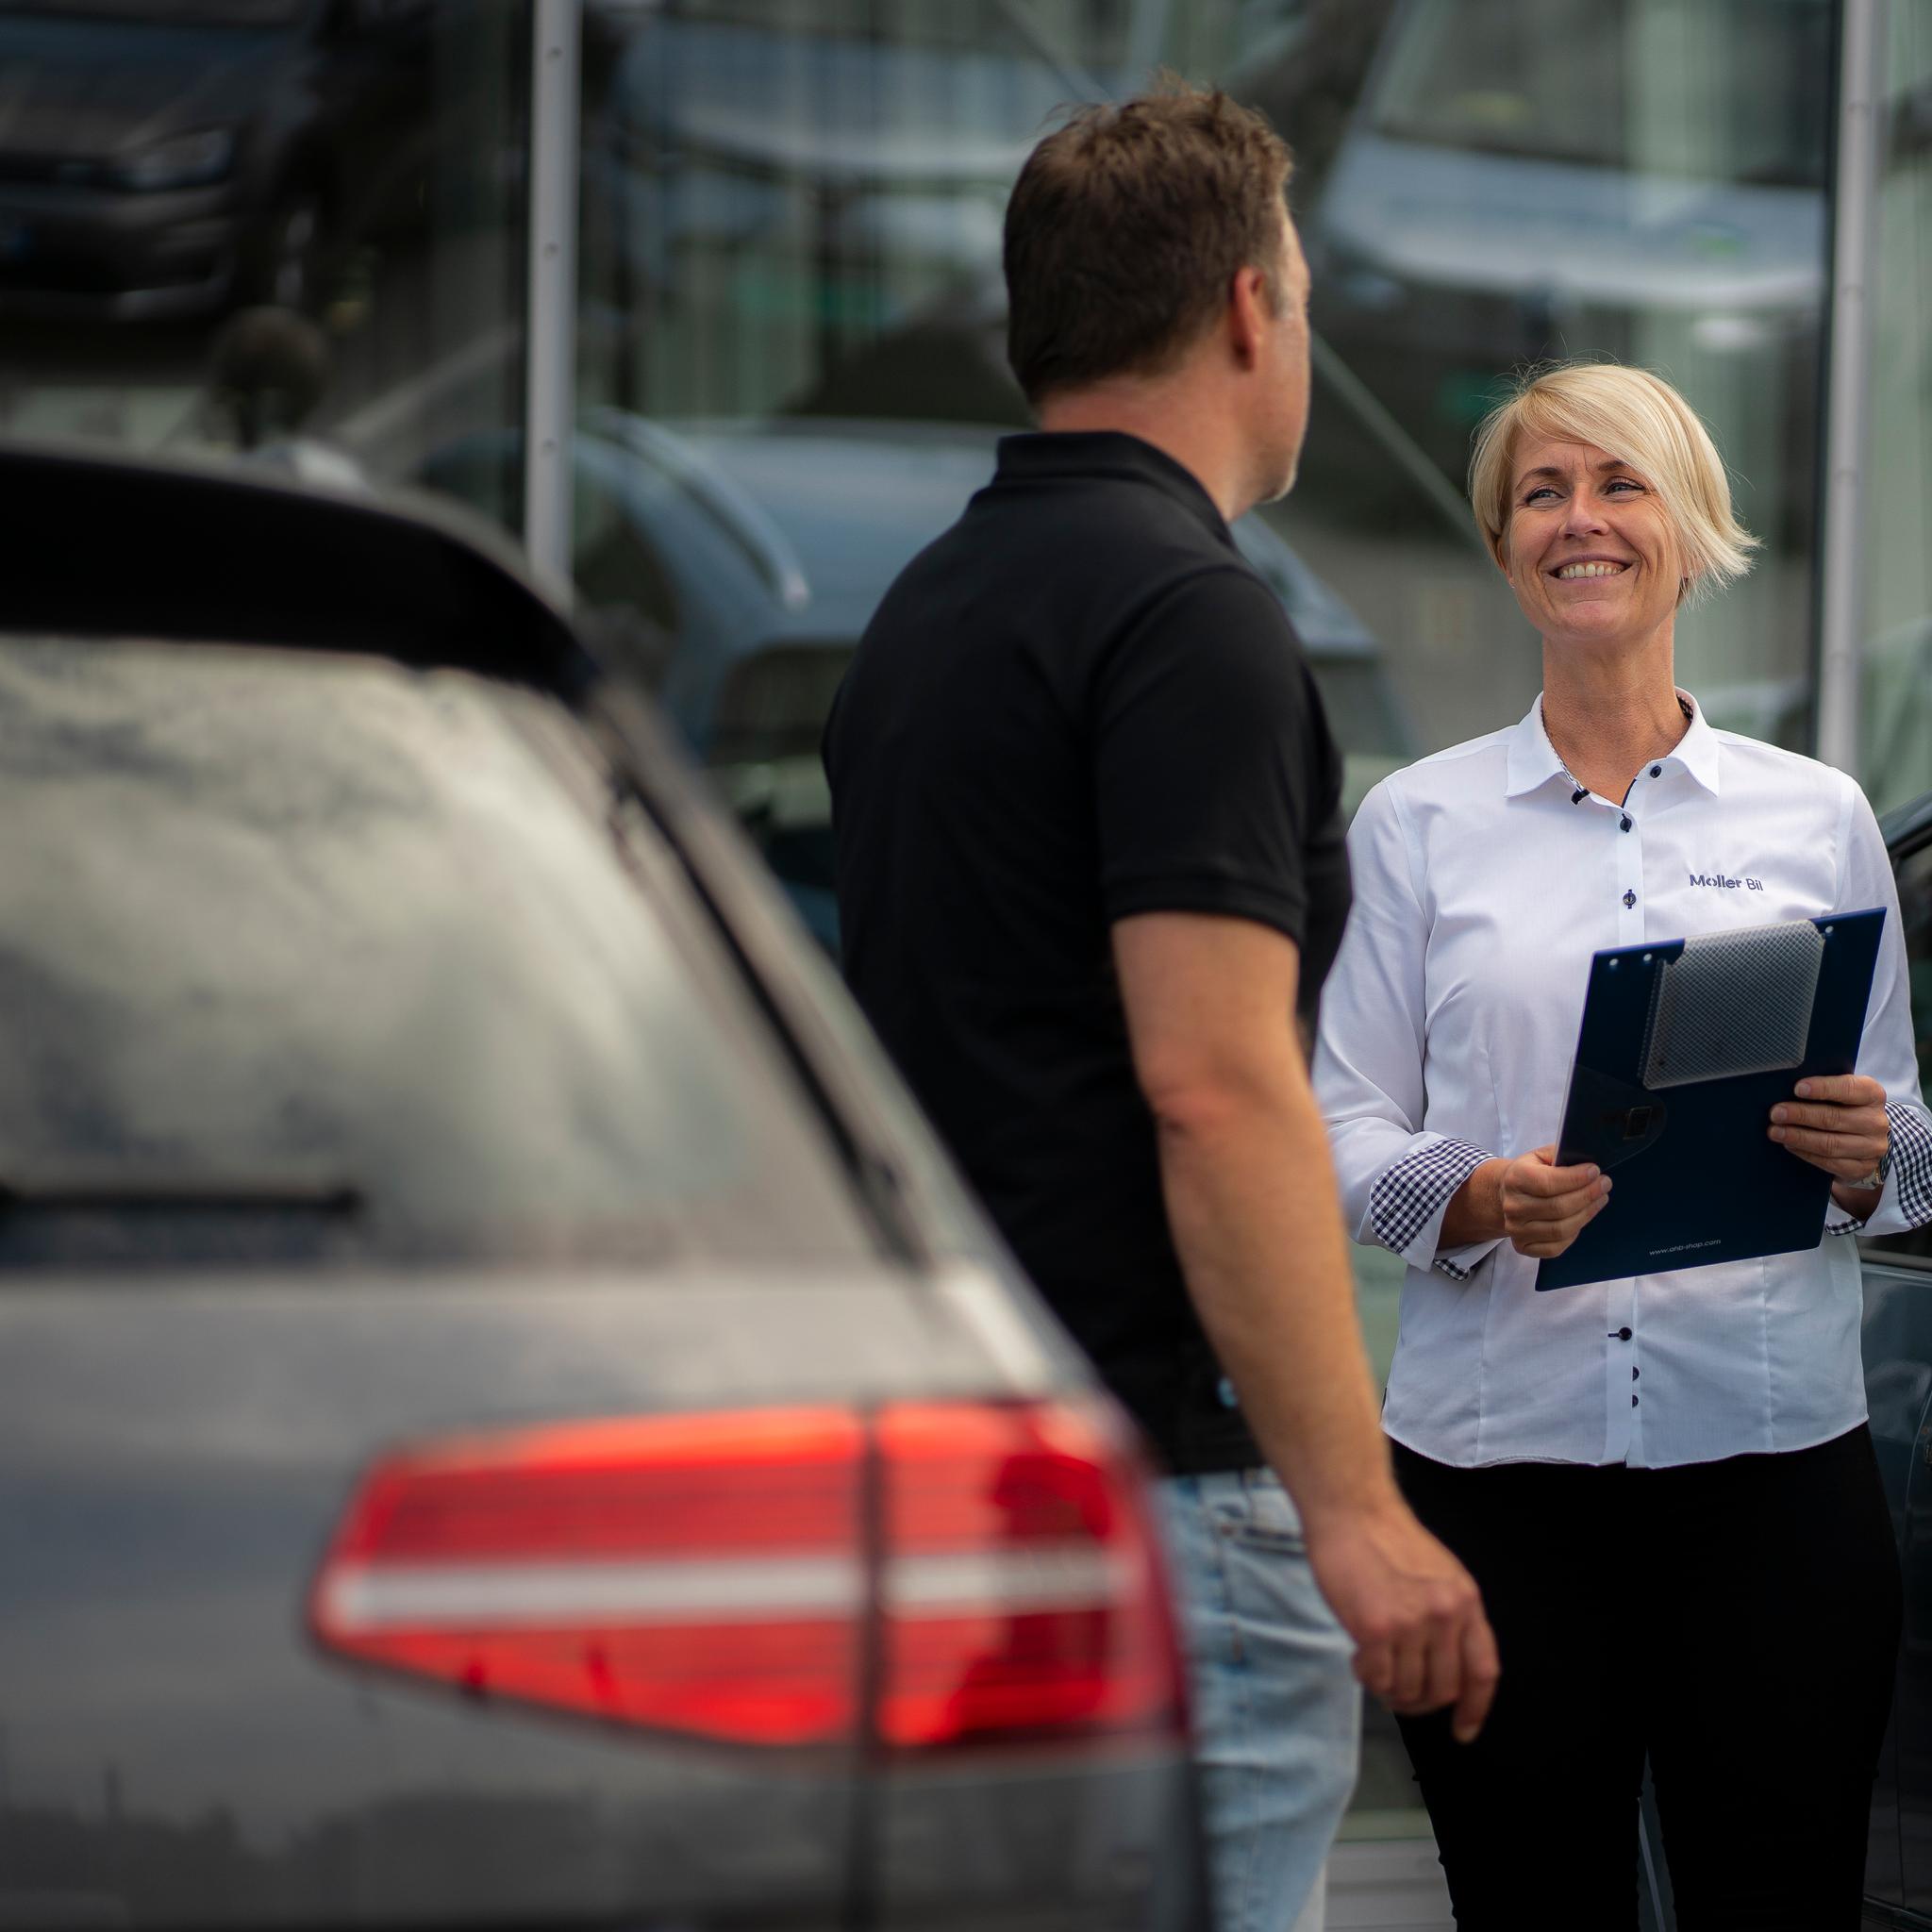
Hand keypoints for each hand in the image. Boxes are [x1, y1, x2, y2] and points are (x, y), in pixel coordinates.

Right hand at [1306, 1500, 1498, 1742]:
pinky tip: (1359, 1658)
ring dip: (1390, 1689)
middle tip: (1398, 1692)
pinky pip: (1378, 1678)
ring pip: (1408, 1690)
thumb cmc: (1387, 1538)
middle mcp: (1445, 1615)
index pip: (1483, 1671)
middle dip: (1419, 1701)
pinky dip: (1368, 1677)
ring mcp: (1411, 1623)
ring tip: (1374, 1666)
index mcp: (1466, 1601)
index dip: (1475, 1708)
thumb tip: (1442, 1667)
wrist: (1351, 1510)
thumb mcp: (1439, 1574)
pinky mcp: (1375, 1628)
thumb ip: (1448, 1616)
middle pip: (1443, 1689)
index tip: (1463, 1730)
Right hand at [1495, 1145, 1610, 1258]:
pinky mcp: (1523, 1246)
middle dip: (1587, 1196)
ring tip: (1600, 1199)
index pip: (1547, 1183)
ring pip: (1560, 1229)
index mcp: (1515, 1179)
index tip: (1595, 1171)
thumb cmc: (1531, 1173)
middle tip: (1604, 1185)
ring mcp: (1516, 1229)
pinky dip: (1574, 1235)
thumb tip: (1588, 1165)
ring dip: (1586, 1214)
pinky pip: (1555, 1248)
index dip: (1575, 1179)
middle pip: (1558, 1208)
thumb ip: (1561, 1155)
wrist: (1507, 1194)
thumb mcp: (1541, 1156)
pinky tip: (1581, 1219)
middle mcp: (1513, 1206)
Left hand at [1769, 1074, 1888, 1189]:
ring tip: (1776, 1132)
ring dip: (1799, 1137)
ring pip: (1831, 1144)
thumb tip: (1788, 1087)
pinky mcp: (1862, 1168)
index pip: (1850, 1088)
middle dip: (1801, 1115)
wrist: (1865, 1138)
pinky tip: (1790, 1145)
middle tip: (1776, 1113)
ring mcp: (1872, 1147)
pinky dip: (1806, 1153)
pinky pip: (1830, 1163)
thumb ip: (1823, 1088)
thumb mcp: (1840, 1093)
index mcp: (1872, 1095)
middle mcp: (1876, 1121)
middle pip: (1835, 1118)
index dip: (1823, 1088)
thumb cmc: (1844, 1107)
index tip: (1797, 1088)